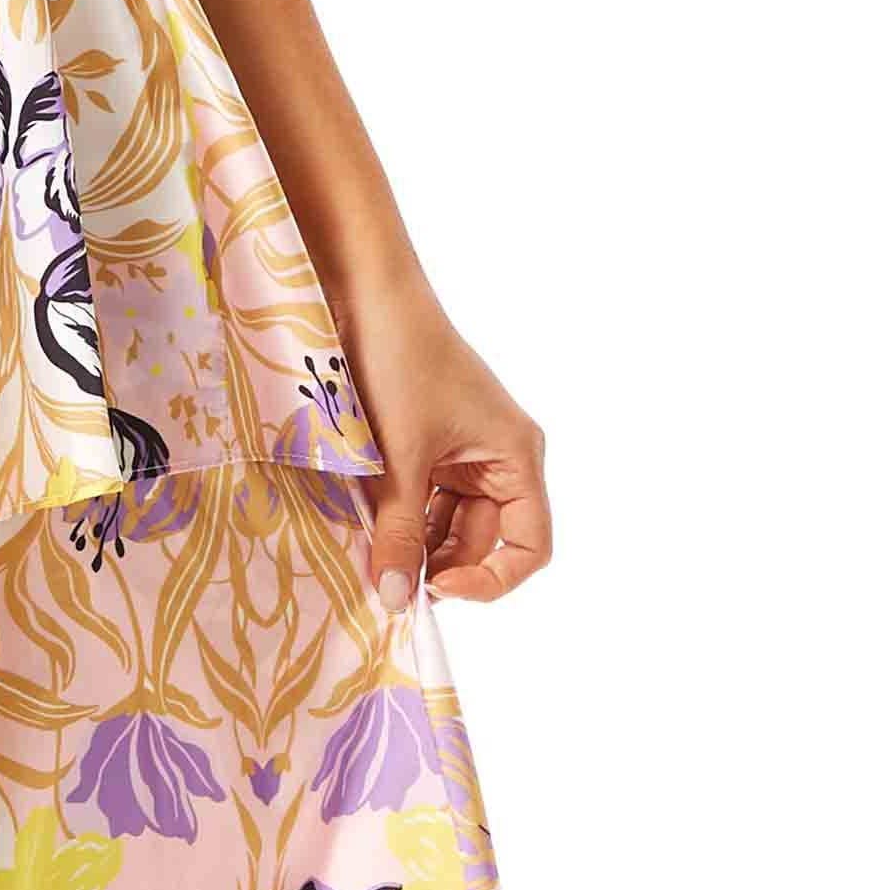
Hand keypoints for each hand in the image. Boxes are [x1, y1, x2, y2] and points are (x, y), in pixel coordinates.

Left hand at [332, 281, 554, 615]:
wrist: (365, 291)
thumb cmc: (400, 361)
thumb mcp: (400, 458)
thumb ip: (398, 531)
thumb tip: (395, 599)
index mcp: (516, 457)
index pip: (529, 547)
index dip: (490, 580)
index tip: (435, 588)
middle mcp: (498, 457)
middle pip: (480, 539)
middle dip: (435, 560)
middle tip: (383, 576)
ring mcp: (461, 449)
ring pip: (444, 521)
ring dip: (409, 537)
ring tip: (366, 540)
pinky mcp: (427, 441)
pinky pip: (420, 495)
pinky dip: (393, 511)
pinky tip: (360, 516)